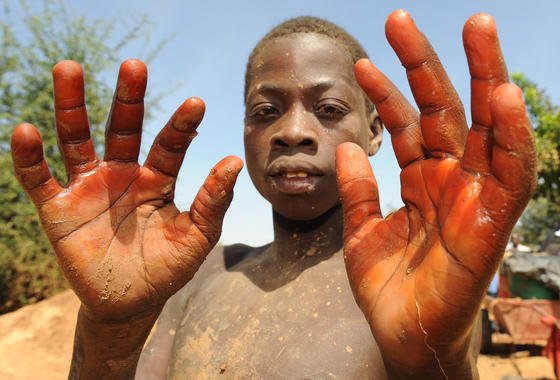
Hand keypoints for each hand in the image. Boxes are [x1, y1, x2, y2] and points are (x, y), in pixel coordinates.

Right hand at [11, 60, 242, 321]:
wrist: (129, 304)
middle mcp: (122, 175)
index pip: (170, 145)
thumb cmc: (167, 268)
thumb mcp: (197, 237)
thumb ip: (213, 202)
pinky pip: (39, 178)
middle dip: (128, 97)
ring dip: (72, 106)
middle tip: (134, 64)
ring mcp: (88, 188)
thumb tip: (234, 160)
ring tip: (70, 68)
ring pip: (77, 139)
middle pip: (123, 128)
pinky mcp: (58, 208)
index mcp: (157, 180)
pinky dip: (31, 157)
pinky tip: (27, 130)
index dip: (182, 125)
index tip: (197, 103)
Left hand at [336, 11, 535, 378]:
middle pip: (444, 110)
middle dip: (426, 64)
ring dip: (483, 78)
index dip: (386, 92)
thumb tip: (348, 145)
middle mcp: (448, 180)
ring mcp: (473, 196)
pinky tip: (502, 96)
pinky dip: (511, 136)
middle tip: (401, 20)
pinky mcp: (493, 222)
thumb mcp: (360, 234)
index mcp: (419, 180)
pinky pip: (510, 173)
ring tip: (475, 27)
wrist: (405, 337)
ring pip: (485, 127)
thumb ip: (357, 191)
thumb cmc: (387, 289)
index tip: (361, 62)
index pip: (407, 124)